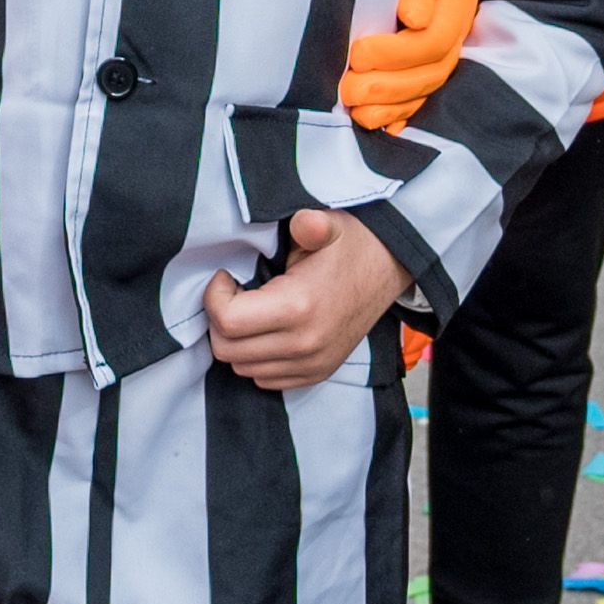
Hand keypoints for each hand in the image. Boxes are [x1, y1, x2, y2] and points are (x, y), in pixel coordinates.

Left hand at [203, 207, 409, 391]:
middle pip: (228, 349)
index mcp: (299, 307)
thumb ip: (310, 225)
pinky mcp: (317, 373)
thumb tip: (304, 224)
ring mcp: (312, 363)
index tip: (226, 276)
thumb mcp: (329, 225)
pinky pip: (266, 380)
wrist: (389, 268)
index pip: (227, 322)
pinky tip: (266, 329)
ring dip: (237, 340)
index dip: (214, 296)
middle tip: (234, 293)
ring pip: (243, 368)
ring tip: (251, 310)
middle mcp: (304, 344)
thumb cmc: (351, 245)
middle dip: (219, 319)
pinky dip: (256, 358)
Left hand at [342, 0, 474, 130]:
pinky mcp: (425, 56)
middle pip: (432, 70)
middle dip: (390, 86)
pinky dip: (400, 112)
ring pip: (426, 86)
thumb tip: (413, 16)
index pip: (436, 39)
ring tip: (357, 110)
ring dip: (392, 104)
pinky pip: (420, 92)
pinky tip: (379, 122)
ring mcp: (442, 44)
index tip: (359, 52)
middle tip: (349, 88)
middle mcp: (454, 26)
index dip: (398, 53)